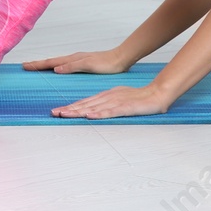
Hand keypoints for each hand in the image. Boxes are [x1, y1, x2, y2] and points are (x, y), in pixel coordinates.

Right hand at [21, 49, 129, 74]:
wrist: (120, 59)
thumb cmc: (106, 64)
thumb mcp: (88, 65)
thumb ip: (72, 66)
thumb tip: (55, 68)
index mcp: (72, 59)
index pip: (51, 62)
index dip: (38, 65)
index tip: (25, 66)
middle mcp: (73, 59)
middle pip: (51, 61)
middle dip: (38, 64)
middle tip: (25, 66)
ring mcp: (77, 61)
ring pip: (57, 62)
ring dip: (46, 65)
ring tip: (37, 67)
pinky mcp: (82, 64)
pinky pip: (64, 65)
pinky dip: (56, 67)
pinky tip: (57, 70)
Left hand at [49, 83, 171, 119]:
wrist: (156, 93)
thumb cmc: (138, 97)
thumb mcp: (118, 99)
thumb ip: (106, 104)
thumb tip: (93, 111)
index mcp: (105, 96)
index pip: (84, 102)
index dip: (70, 107)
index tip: (57, 111)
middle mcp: (107, 98)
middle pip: (84, 104)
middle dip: (68, 109)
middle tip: (54, 113)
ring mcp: (115, 102)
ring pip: (93, 108)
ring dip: (78, 112)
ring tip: (65, 114)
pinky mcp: (125, 107)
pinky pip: (110, 112)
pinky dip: (99, 114)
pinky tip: (90, 116)